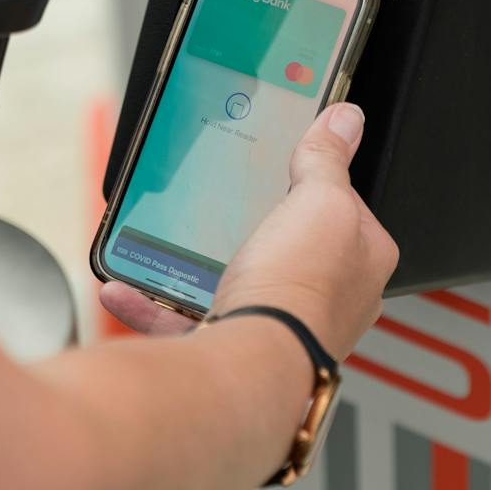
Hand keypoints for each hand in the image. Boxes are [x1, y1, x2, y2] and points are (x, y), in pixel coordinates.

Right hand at [99, 103, 398, 359]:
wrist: (250, 369)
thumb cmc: (298, 291)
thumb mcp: (321, 200)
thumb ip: (327, 158)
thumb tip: (346, 119)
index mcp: (362, 261)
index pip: (346, 210)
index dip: (318, 184)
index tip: (287, 166)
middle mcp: (329, 300)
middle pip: (289, 247)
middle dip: (253, 226)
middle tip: (224, 201)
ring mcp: (280, 326)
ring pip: (234, 282)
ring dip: (195, 262)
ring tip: (169, 236)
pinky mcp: (233, 349)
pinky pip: (184, 317)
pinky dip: (152, 301)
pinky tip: (128, 285)